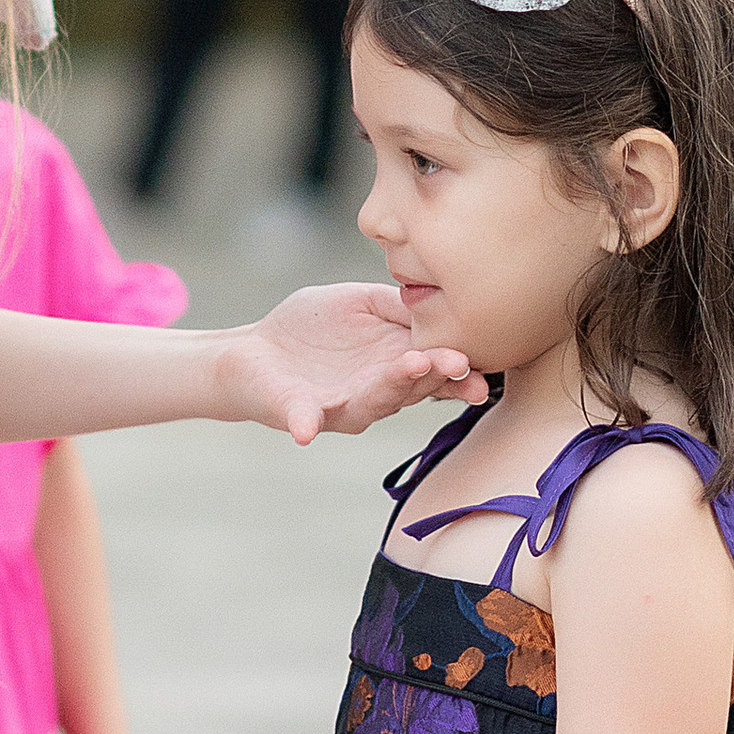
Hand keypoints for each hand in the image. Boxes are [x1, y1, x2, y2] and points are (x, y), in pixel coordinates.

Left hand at [221, 281, 474, 445]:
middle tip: (458, 362)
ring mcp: (340, 406)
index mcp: (394, 364)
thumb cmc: (312, 327)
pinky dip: (305, 425)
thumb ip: (395, 304)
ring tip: (413, 367)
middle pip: (413, 388)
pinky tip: (306, 431)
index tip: (479, 358)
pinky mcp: (299, 413)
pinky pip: (305, 421)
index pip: (434, 368)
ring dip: (393, 388)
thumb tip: (435, 304)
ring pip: (373, 403)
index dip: (458, 366)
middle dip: (437, 375)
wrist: (254, 351)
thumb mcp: (360, 302)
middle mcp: (375, 392)